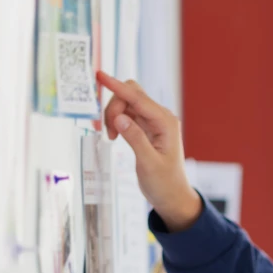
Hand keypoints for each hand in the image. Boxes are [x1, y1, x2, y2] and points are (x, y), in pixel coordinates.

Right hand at [97, 71, 202, 230]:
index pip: (138, 98)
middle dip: (114, 106)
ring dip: (113, 115)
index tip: (100, 75)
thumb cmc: (164, 183)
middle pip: (131, 95)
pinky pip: (127, 113)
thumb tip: (119, 117)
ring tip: (112, 137)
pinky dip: (116, 120)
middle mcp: (161, 117)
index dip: (117, 87)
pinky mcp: (146, 127)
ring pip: (126, 103)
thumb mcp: (148, 164)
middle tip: (110, 132)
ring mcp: (153, 121)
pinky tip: (115, 135)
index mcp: (165, 122)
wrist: (172, 196)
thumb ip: (135, 139)